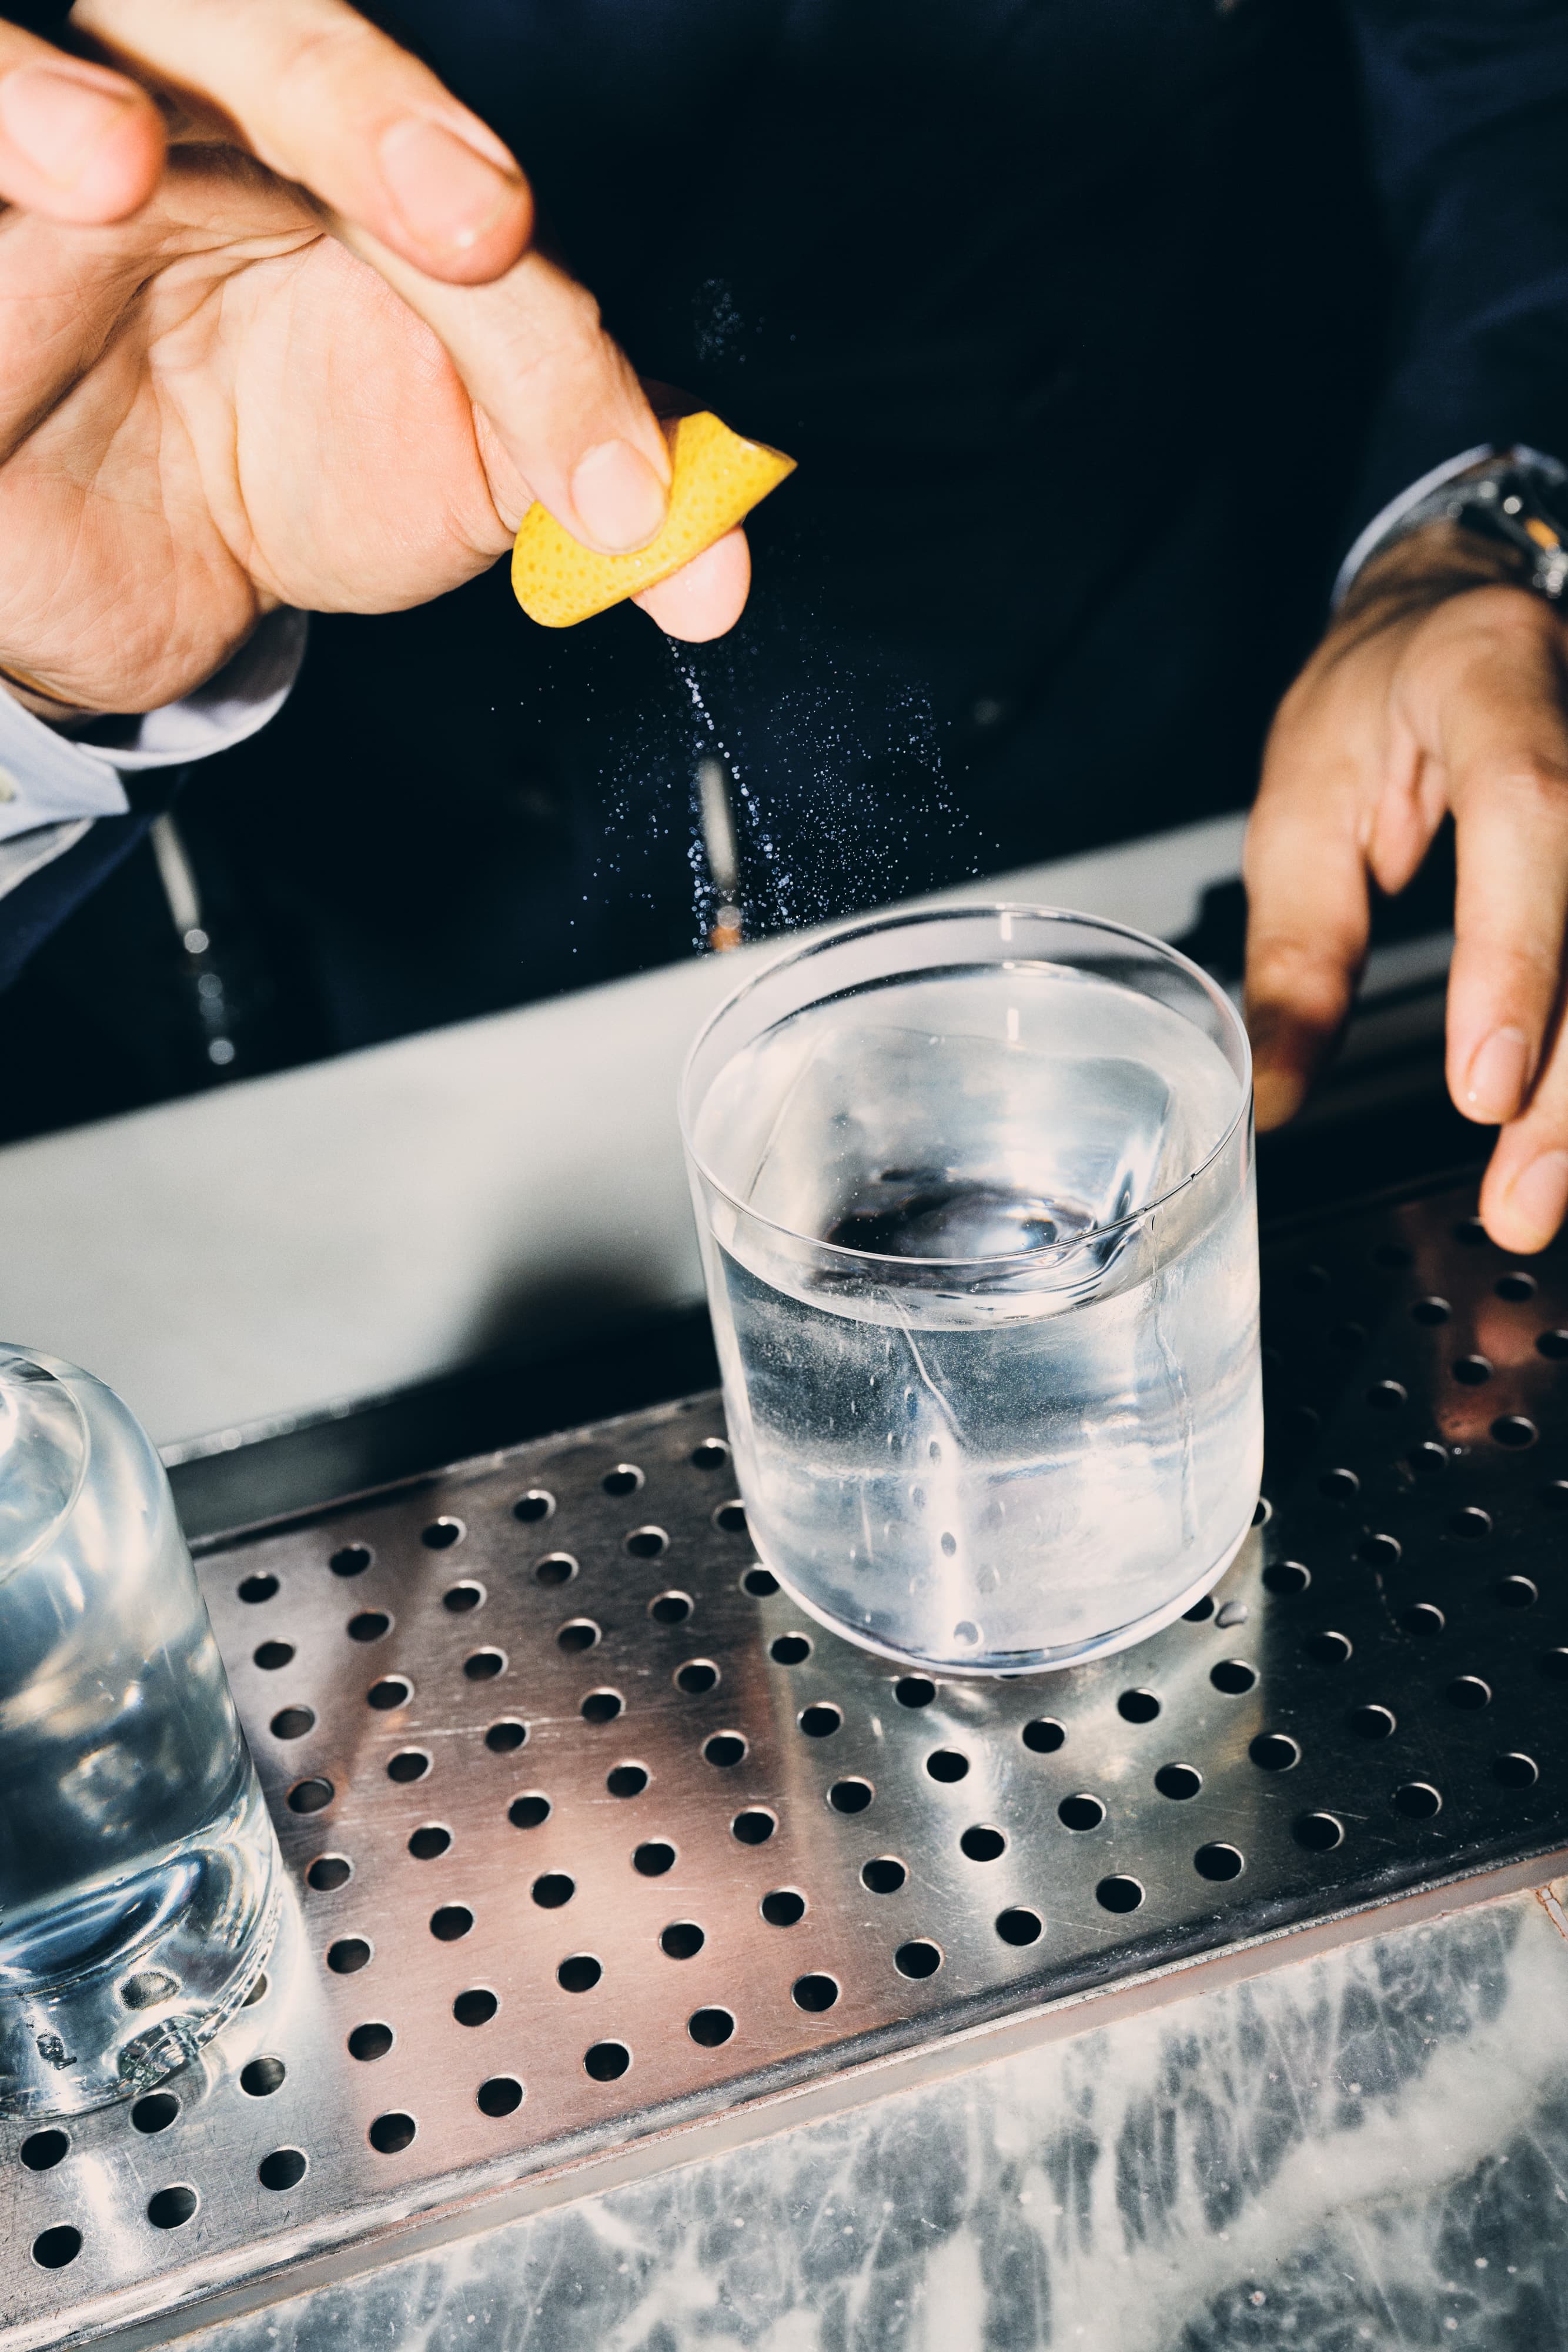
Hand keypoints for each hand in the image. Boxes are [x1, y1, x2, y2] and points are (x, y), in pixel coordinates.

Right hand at [0, 1, 745, 715]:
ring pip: (24, 70)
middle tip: (477, 237)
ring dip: (57, 95)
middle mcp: (181, 113)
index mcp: (334, 148)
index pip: (449, 184)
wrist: (139, 578)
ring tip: (118, 162)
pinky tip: (48, 177)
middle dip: (366, 116)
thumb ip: (579, 471)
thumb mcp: (460, 476)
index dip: (545, 334)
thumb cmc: (289, 472)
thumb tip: (709, 568)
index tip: (621, 490)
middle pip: (262, 43)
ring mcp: (37, 176)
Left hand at [1245, 524, 1567, 1252]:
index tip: (1486, 1084)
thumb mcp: (1304, 800)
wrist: (1464, 611)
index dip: (1519, 955)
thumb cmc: (1377, 697)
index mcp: (1491, 679)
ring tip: (1539, 1194)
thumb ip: (1298, 949)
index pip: (1532, 813)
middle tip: (1522, 1198)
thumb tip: (1275, 1092)